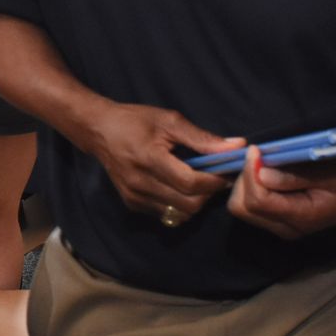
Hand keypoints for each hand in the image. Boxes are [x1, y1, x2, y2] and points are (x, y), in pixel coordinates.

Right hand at [74, 101, 240, 226]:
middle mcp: (140, 182)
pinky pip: (166, 214)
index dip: (214, 182)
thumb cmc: (135, 121)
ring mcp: (134, 196)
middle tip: (214, 178)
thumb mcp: (169, 121)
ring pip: (180, 214)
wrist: (99, 131)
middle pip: (189, 204)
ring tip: (198, 183)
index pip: (191, 184)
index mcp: (150, 158)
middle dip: (208, 194)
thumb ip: (203, 138)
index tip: (226, 173)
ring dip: (195, 202)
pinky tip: (179, 188)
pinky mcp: (132, 204)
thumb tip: (236, 147)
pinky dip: (179, 205)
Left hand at [227, 150, 335, 239]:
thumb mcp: (332, 172)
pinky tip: (264, 172)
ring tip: (263, 162)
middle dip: (244, 179)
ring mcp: (281, 227)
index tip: (257, 150)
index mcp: (302, 218)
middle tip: (259, 156)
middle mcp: (287, 228)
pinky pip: (251, 206)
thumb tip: (261, 173)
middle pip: (242, 208)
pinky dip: (250, 187)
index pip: (257, 201)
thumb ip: (296, 175)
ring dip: (246, 183)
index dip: (250, 173)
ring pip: (242, 208)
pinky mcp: (278, 221)